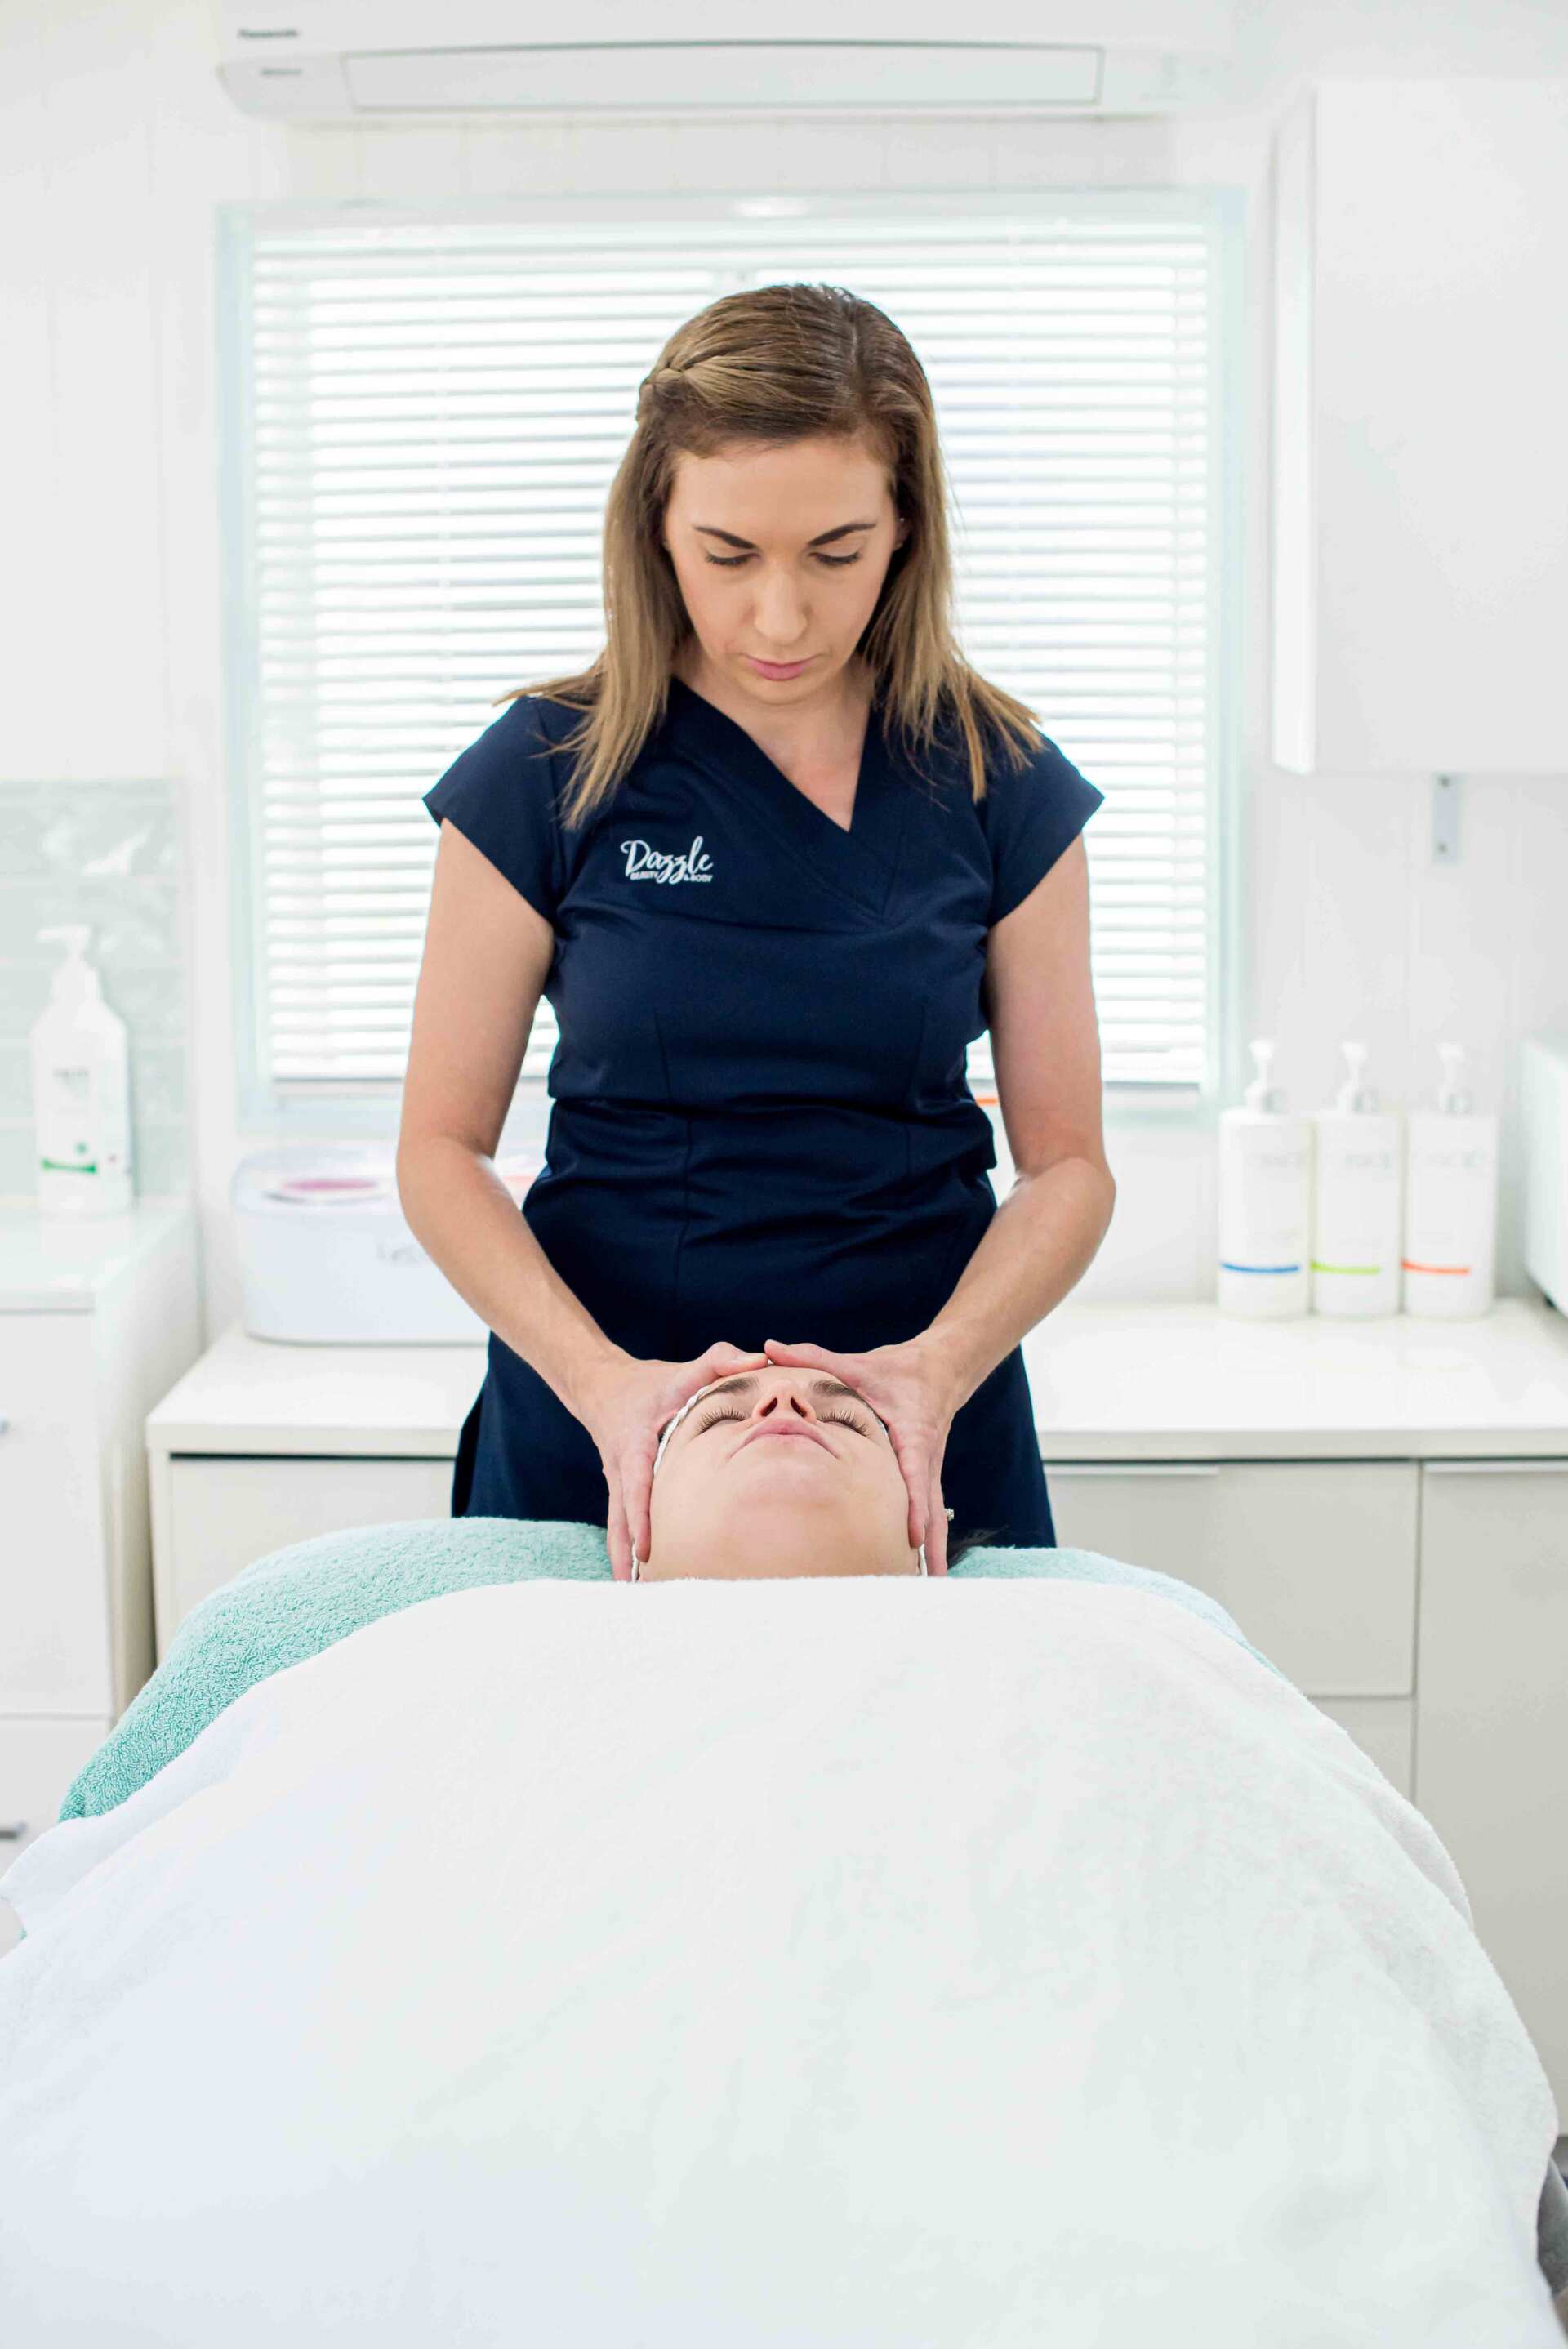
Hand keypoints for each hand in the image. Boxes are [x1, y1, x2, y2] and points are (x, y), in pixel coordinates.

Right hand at [575, 1342, 771, 1581]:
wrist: (606, 1387)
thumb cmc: (657, 1382)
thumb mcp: (688, 1367)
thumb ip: (721, 1360)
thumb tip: (760, 1360)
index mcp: (637, 1443)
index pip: (637, 1483)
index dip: (641, 1517)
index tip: (647, 1550)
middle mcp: (622, 1469)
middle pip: (622, 1519)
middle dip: (629, 1555)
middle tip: (639, 1592)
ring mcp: (619, 1485)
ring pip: (617, 1530)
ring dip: (624, 1564)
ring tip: (634, 1600)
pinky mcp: (622, 1495)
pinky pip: (621, 1529)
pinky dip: (626, 1556)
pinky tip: (635, 1585)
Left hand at [760, 1333, 962, 1574]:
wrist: (938, 1368)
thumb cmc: (894, 1370)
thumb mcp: (856, 1364)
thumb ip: (813, 1358)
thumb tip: (771, 1346)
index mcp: (912, 1434)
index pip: (913, 1474)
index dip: (914, 1506)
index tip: (912, 1536)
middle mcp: (924, 1458)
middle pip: (930, 1508)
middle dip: (929, 1546)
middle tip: (927, 1583)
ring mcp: (927, 1470)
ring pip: (933, 1517)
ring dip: (932, 1552)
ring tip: (929, 1588)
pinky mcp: (924, 1476)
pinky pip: (926, 1513)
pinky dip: (926, 1541)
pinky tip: (920, 1569)